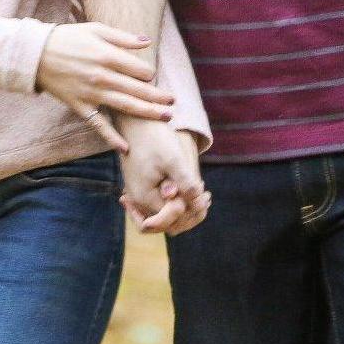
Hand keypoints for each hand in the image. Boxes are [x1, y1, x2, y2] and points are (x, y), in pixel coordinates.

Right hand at [36, 23, 174, 152]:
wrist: (36, 54)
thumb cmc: (68, 39)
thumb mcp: (96, 30)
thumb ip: (122, 37)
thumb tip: (147, 41)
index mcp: (107, 55)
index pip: (139, 69)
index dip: (149, 74)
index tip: (151, 76)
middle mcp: (102, 76)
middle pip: (137, 90)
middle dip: (158, 97)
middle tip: (173, 102)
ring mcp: (91, 94)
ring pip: (125, 106)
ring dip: (147, 113)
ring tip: (165, 118)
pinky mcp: (80, 106)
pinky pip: (98, 125)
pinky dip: (111, 137)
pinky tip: (126, 148)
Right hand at [118, 121, 209, 235]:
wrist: (136, 119)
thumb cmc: (154, 137)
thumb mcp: (173, 159)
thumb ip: (186, 184)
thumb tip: (197, 206)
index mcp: (144, 197)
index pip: (172, 219)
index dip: (190, 209)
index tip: (204, 190)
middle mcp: (138, 201)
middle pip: (168, 224)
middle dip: (190, 213)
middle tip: (207, 195)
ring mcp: (138, 196)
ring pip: (165, 216)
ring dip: (184, 209)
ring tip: (202, 193)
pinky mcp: (142, 188)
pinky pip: (159, 206)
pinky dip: (174, 203)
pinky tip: (188, 192)